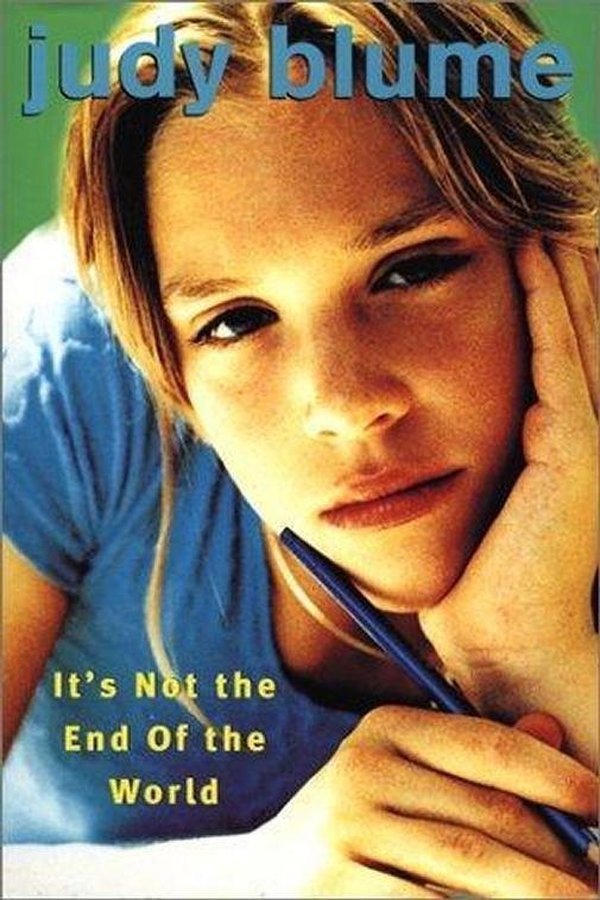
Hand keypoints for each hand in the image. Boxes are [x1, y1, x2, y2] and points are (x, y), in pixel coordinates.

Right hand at [259, 706, 596, 897]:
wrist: (268, 876)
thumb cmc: (360, 823)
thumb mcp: (407, 774)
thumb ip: (474, 756)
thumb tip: (553, 735)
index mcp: (383, 727)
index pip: (484, 745)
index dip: (553, 775)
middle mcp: (360, 767)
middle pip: (488, 810)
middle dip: (558, 848)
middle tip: (597, 873)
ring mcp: (346, 829)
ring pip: (471, 862)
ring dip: (538, 889)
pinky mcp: (337, 886)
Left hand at [418, 240, 597, 746]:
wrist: (506, 639)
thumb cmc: (478, 581)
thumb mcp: (467, 502)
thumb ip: (457, 460)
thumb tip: (408, 433)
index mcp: (556, 438)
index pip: (557, 342)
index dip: (547, 288)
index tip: (518, 234)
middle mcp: (580, 427)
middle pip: (575, 321)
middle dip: (562, 261)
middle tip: (540, 200)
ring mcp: (583, 436)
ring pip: (574, 328)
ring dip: (558, 266)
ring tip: (539, 209)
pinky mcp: (574, 450)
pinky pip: (556, 359)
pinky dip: (547, 306)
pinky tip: (530, 259)